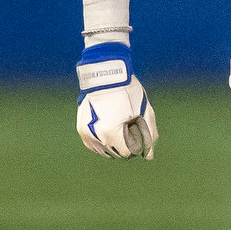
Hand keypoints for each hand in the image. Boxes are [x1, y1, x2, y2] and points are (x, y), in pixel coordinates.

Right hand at [76, 40, 156, 159]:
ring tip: (117, 123)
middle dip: (124, 143)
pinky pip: (92, 143)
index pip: (127, 152)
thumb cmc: (128, 91)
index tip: (136, 127)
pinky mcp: (80, 128)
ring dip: (112, 143)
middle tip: (127, 124)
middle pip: (115, 153)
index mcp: (111, 133)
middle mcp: (95, 136)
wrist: (105, 73)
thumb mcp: (144, 112)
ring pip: (103, 150)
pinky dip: (101, 140)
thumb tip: (149, 156)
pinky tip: (108, 129)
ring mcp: (86, 133)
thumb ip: (149, 136)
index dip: (135, 141)